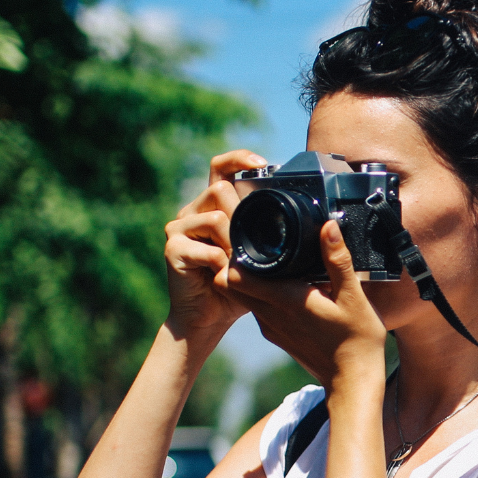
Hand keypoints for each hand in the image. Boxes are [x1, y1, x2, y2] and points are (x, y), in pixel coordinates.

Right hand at [161, 149, 268, 339]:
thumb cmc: (238, 286)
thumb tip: (305, 215)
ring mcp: (179, 228)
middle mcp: (192, 211)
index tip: (263, 164)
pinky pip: (207, 248)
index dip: (238, 159)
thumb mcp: (260, 255)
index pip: (220, 168)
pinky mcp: (172, 249)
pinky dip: (222, 264)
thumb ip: (269, 232)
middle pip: (220, 190)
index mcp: (212, 206)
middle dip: (243, 216)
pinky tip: (225, 276)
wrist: (210, 318)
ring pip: (215, 216)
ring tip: (240, 263)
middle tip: (254, 243)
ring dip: (235, 242)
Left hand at [225, 220, 388, 388]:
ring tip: (271, 261)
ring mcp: (271, 327)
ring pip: (243, 296)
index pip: (232, 276)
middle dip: (235, 262)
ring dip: (248, 279)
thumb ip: (337, 260)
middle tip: (256, 244)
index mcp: (283, 300)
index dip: (232, 254)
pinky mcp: (277, 336)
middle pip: (229, 283)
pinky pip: (257, 309)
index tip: (246, 237)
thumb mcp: (353, 297)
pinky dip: (262, 295)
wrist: (352, 383)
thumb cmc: (357, 341)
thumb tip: (328, 225)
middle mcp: (269, 314)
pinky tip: (285, 287)